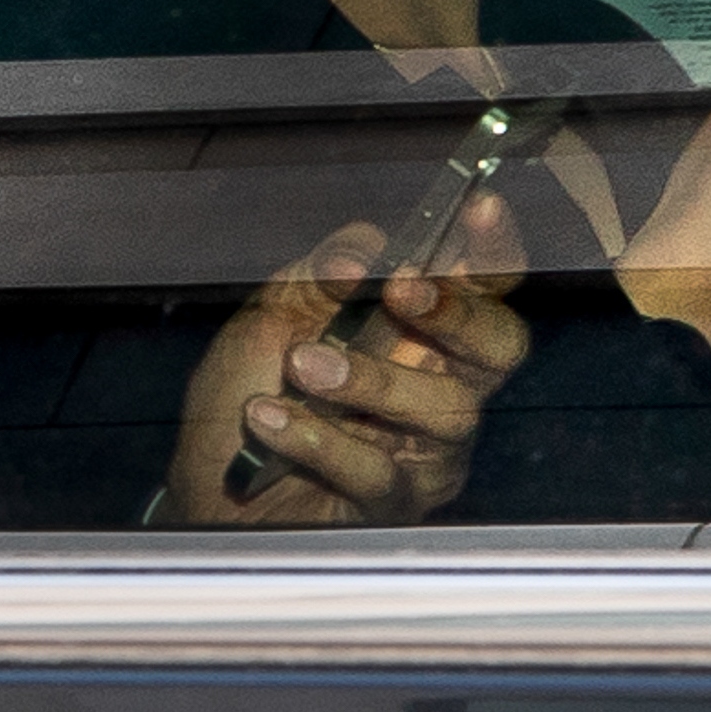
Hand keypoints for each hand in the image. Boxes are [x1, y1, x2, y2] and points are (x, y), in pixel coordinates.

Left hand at [159, 192, 530, 527]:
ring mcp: (427, 449)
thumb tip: (365, 257)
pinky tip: (267, 416)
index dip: (494, 245)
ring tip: (300, 364)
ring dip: (369, 380)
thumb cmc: (253, 386)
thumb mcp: (273, 310)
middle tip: (400, 291)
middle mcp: (440, 384)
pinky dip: (316, 438)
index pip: (483, 282)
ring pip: (444, 411)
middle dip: (459, 313)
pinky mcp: (395, 503)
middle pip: (501, 347)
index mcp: (419, 327)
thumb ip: (321, 271)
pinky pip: (377, 470)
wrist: (209, 484)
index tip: (479, 208)